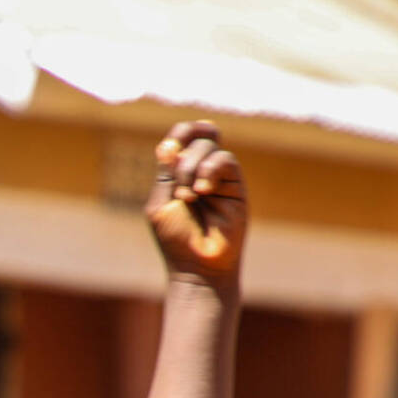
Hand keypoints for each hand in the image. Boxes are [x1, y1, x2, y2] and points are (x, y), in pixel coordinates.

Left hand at [147, 120, 246, 286]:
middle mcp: (201, 172)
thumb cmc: (176, 239)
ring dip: (192, 168)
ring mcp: (219, 178)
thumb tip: (168, 143)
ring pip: (210, 147)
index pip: (184, 138)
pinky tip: (202, 191)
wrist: (198, 266)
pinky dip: (210, 170)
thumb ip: (165, 175)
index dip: (183, 131)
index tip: (172, 144)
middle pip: (197, 140)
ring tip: (188, 196)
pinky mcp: (237, 187)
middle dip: (182, 162)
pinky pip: (226, 161)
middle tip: (179, 191)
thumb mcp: (161, 204)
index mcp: (178, 174)